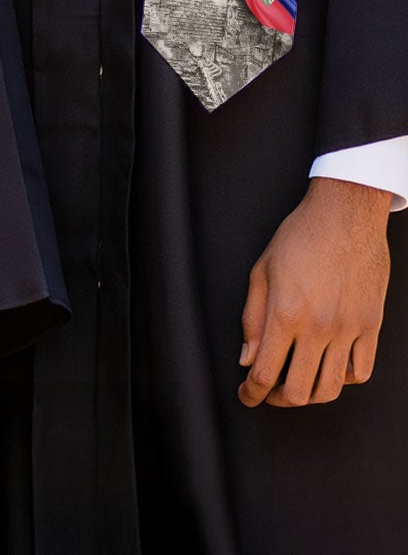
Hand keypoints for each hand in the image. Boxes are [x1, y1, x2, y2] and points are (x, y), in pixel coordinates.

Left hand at [238, 176, 390, 406]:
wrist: (345, 216)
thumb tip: (247, 358)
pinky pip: (361, 371)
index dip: (251, 393)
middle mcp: (319, 328)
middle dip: (277, 400)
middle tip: (267, 393)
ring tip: (296, 387)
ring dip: (310, 396)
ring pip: (332, 388)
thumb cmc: (299, 237)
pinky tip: (329, 369)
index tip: (246, 396)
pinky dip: (343, 379)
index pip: (265, 372)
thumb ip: (252, 319)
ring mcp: (349, 330)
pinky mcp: (371, 327)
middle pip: (299, 391)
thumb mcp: (261, 271)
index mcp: (285, 313)